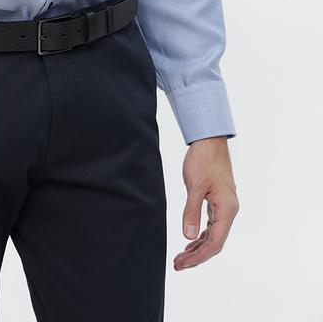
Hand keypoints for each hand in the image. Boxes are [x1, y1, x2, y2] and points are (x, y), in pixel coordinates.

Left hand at [174, 135, 238, 270]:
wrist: (210, 141)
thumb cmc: (204, 160)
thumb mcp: (194, 186)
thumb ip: (191, 212)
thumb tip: (187, 236)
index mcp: (226, 209)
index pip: (215, 242)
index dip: (199, 256)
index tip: (183, 263)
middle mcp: (228, 211)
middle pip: (215, 242)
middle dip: (197, 255)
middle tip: (178, 264)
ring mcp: (224, 207)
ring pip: (213, 235)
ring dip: (198, 247)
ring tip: (181, 257)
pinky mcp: (218, 202)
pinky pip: (211, 225)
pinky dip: (200, 235)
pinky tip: (190, 241)